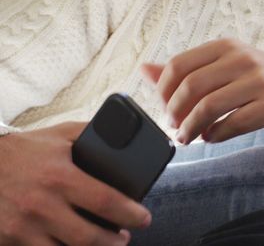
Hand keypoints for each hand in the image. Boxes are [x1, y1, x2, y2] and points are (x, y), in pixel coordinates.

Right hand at [0, 122, 150, 244]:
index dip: (130, 214)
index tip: (143, 218)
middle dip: (114, 243)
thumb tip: (128, 135)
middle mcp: (41, 205)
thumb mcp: (59, 135)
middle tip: (124, 238)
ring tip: (103, 245)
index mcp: (59, 177)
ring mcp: (22, 228)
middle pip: (88, 238)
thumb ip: (91, 134)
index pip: (105, 201)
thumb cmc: (23, 150)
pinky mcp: (8, 241)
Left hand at [143, 38, 263, 148]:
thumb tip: (144, 69)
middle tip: (174, 127)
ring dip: (191, 129)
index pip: (179, 65)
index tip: (165, 108)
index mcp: (227, 47)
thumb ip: (187, 70)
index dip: (163, 92)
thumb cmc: (262, 80)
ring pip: (208, 107)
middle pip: (191, 87)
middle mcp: (243, 59)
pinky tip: (213, 136)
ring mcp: (261, 81)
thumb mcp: (226, 67)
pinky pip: (231, 124)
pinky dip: (215, 135)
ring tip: (188, 137)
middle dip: (174, 113)